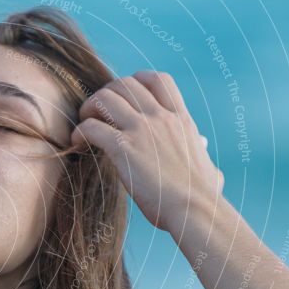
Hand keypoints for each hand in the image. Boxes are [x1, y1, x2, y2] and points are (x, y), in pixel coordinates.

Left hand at [70, 71, 223, 231]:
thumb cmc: (203, 198)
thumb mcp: (208, 169)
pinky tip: (77, 143)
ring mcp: (143, 130)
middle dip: (107, 93)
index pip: (158, 80)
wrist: (196, 209)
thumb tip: (210, 167)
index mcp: (181, 120)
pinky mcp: (125, 148)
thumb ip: (203, 160)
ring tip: (83, 123)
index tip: (125, 96)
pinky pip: (92, 127)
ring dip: (89, 108)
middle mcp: (161, 118)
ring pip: (105, 98)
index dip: (136, 80)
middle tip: (97, 113)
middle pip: (125, 84)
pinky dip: (80, 132)